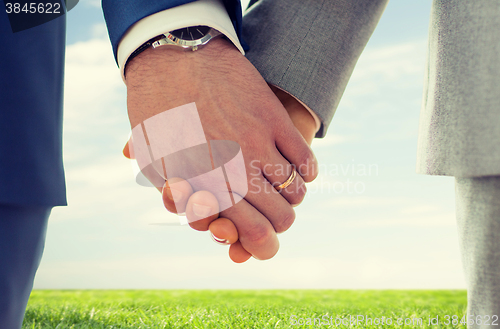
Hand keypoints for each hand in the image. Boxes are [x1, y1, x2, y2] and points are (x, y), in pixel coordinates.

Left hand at [125, 38, 317, 259]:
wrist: (174, 60)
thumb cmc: (160, 116)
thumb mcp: (157, 165)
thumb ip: (181, 199)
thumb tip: (208, 224)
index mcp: (204, 189)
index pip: (251, 234)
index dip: (262, 246)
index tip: (264, 243)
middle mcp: (234, 172)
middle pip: (279, 218)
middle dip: (279, 223)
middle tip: (276, 215)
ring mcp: (258, 145)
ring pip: (296, 192)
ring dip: (292, 197)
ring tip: (284, 188)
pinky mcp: (273, 120)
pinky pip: (306, 161)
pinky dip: (307, 172)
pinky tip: (299, 169)